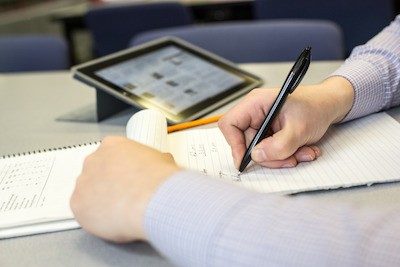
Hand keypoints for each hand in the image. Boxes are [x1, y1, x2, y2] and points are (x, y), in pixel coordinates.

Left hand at [70, 136, 179, 242]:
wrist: (152, 199)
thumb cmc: (159, 180)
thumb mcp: (163, 161)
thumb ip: (154, 161)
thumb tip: (160, 164)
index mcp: (112, 145)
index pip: (109, 156)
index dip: (120, 170)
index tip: (128, 179)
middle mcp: (93, 160)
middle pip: (95, 173)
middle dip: (107, 184)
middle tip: (124, 196)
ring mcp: (82, 182)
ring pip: (88, 193)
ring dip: (100, 201)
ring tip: (121, 211)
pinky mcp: (77, 204)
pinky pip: (84, 212)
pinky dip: (95, 218)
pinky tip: (112, 220)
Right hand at [218, 76, 353, 168]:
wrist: (331, 105)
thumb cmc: (317, 107)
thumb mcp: (299, 129)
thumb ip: (278, 145)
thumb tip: (257, 156)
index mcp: (255, 103)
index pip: (230, 124)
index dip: (234, 144)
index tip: (247, 160)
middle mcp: (255, 113)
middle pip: (246, 142)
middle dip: (269, 155)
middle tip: (289, 159)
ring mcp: (263, 123)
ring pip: (260, 150)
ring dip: (281, 157)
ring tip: (303, 152)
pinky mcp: (271, 132)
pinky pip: (270, 150)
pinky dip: (286, 155)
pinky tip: (302, 150)